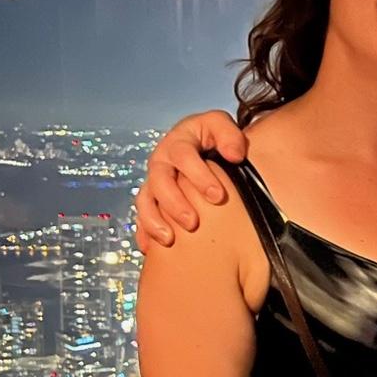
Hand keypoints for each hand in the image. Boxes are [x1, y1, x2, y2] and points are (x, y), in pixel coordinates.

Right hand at [133, 109, 247, 251]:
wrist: (199, 146)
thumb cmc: (212, 137)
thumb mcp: (220, 126)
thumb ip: (229, 135)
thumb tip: (235, 155)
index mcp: (178, 142)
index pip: (183, 155)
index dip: (198, 175)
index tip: (218, 196)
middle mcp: (161, 162)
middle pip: (160, 181)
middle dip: (174, 203)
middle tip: (192, 223)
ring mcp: (153, 183)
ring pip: (145, 201)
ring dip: (154, 221)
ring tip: (169, 240)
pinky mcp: (151, 201)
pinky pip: (141, 217)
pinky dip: (145, 233)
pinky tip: (151, 249)